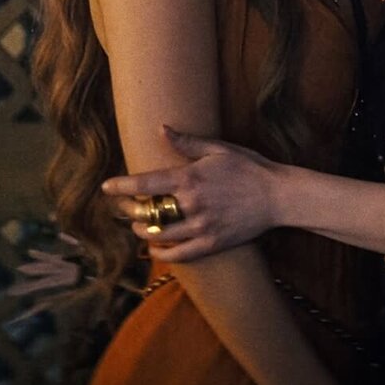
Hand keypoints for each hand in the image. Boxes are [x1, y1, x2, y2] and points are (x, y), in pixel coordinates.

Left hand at [102, 126, 279, 260]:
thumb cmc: (250, 168)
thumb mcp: (220, 149)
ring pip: (159, 235)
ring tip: (139, 227)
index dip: (121, 185)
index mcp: (190, 178)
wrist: (278, 196)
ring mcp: (201, 227)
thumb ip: (188, 143)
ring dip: (143, 232)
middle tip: (124, 208)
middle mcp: (191, 204)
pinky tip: (157, 247)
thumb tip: (162, 129)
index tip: (107, 187)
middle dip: (130, 211)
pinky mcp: (211, 244)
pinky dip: (163, 252)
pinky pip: (179, 255)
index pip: (145, 184)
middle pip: (147, 213)